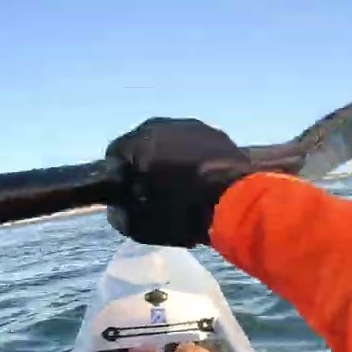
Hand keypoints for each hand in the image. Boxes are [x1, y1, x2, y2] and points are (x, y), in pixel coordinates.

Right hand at [105, 118, 251, 246]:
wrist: (237, 205)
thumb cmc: (182, 214)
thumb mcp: (141, 226)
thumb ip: (120, 215)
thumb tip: (118, 208)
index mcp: (139, 142)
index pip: (114, 154)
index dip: (119, 177)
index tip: (128, 195)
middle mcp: (163, 125)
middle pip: (144, 145)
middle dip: (146, 165)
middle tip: (155, 193)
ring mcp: (194, 126)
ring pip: (171, 143)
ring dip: (171, 161)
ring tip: (182, 188)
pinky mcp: (218, 134)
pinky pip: (196, 146)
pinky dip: (195, 160)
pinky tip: (203, 182)